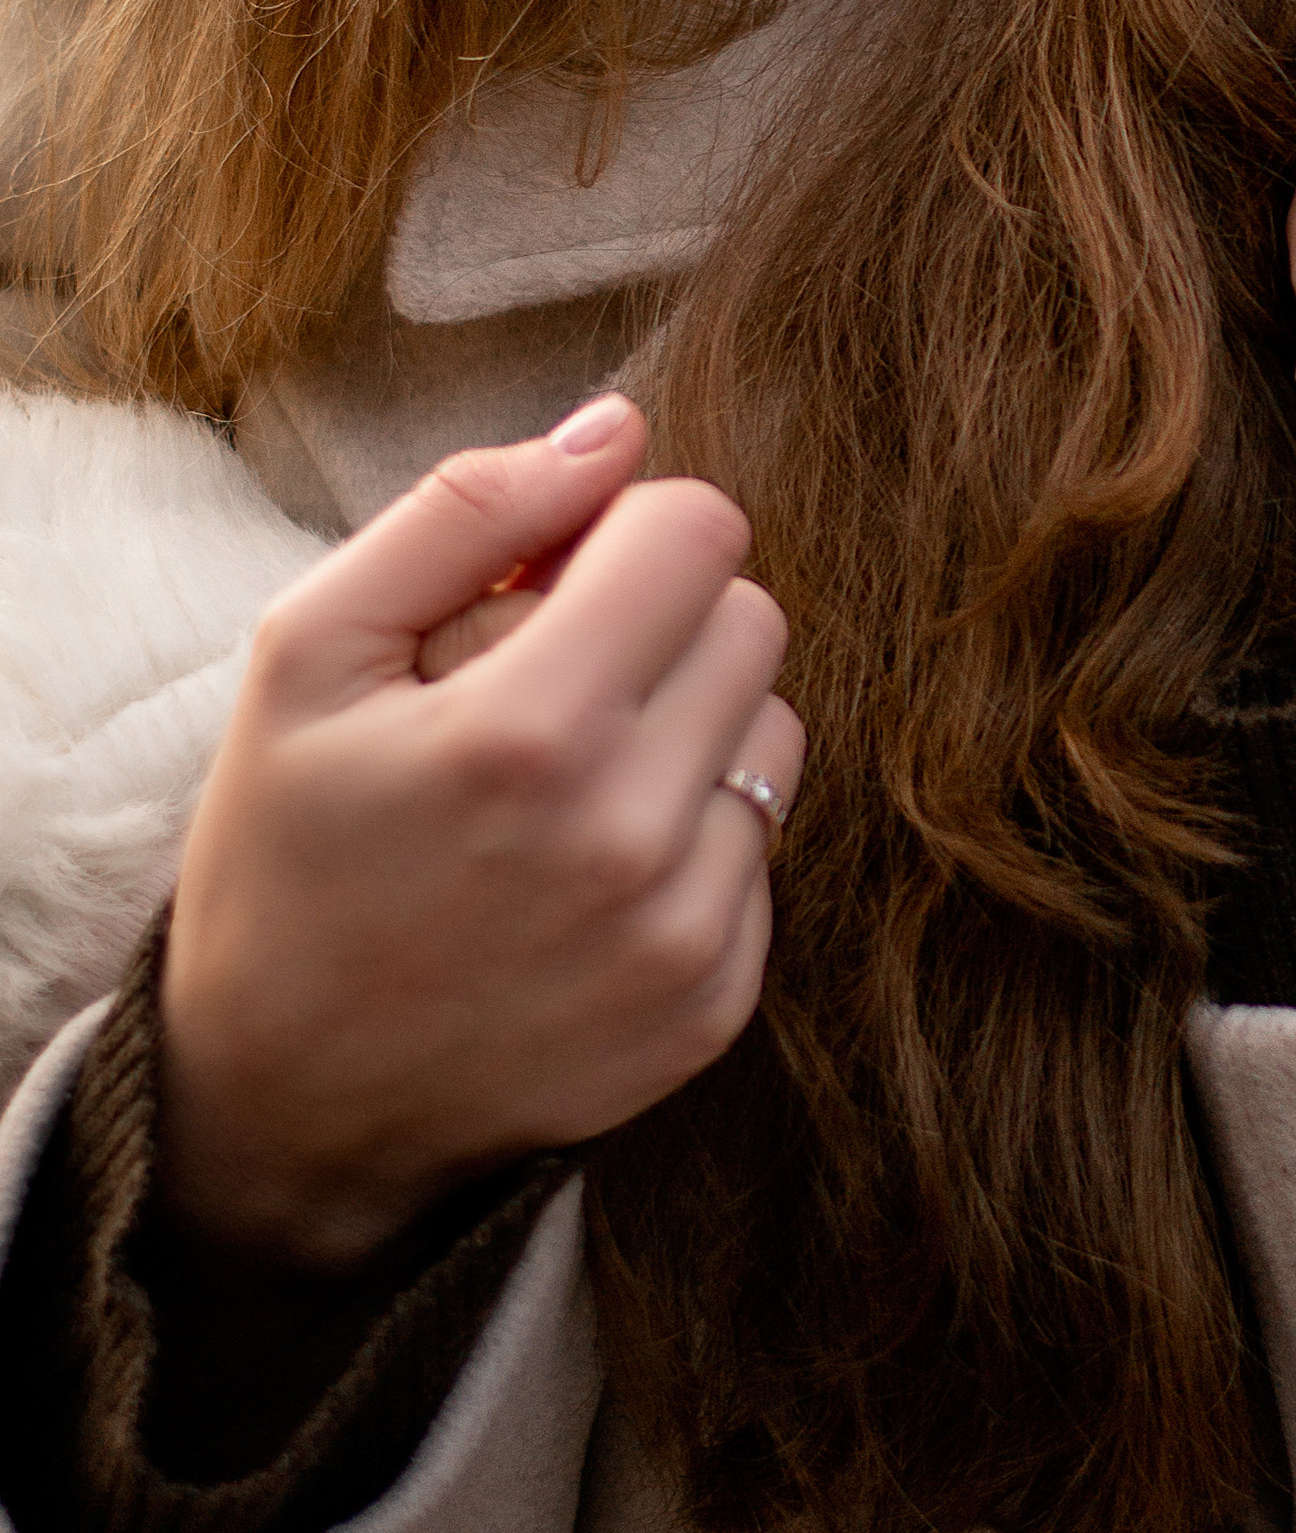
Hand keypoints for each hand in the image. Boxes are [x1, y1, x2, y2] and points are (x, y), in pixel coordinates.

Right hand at [159, 395, 803, 1269]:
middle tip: (545, 685)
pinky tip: (582, 878)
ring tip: (564, 785)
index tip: (551, 584)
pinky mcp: (716, 1003)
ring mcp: (684, 933)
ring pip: (774, 729)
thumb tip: (615, 429)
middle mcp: (630, 836)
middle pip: (752, 619)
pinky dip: (692, 840)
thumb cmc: (287, 852)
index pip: (700, 531)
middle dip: (660, 622)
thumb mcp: (308, 653)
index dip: (624, 533)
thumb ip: (465, 511)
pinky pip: (765, 847)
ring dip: (689, 729)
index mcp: (528, 731)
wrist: (284, 1103)